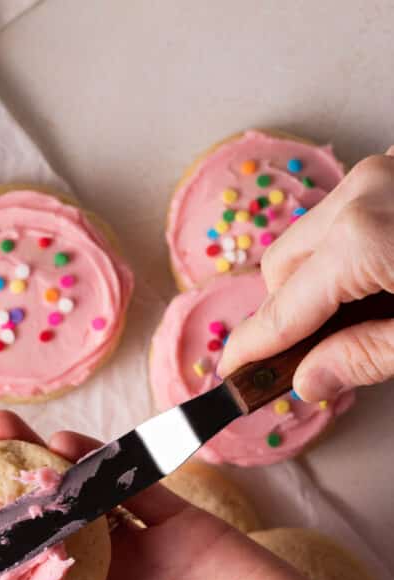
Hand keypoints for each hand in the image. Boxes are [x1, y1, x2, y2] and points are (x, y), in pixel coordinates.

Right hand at [218, 147, 393, 401]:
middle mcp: (362, 191)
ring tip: (363, 314)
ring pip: (309, 239)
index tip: (230, 376)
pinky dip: (345, 252)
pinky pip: (344, 215)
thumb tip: (309, 380)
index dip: (249, 351)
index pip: (279, 311)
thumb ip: (365, 357)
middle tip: (318, 357)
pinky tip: (381, 279)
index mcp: (361, 239)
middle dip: (288, 315)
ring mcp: (381, 170)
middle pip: (281, 268)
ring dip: (316, 281)